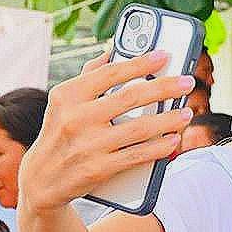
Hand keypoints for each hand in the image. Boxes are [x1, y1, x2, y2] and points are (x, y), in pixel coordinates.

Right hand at [18, 49, 193, 212]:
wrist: (43, 179)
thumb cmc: (61, 133)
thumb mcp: (64, 102)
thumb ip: (88, 77)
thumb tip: (110, 52)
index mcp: (68, 95)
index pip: (111, 73)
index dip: (140, 62)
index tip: (165, 55)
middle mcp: (76, 117)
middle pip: (131, 97)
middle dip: (165, 88)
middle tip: (187, 82)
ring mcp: (88, 144)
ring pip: (140, 128)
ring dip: (169, 120)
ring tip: (186, 113)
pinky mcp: (99, 169)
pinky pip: (138, 155)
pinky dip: (159, 147)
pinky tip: (174, 140)